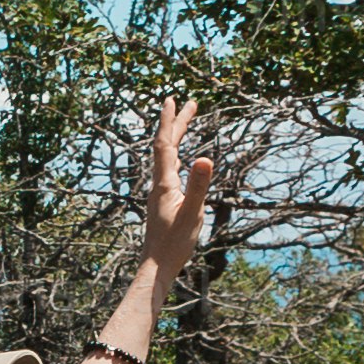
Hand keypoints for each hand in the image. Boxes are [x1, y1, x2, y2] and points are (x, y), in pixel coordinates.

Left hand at [142, 96, 219, 270]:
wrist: (157, 264)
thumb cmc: (174, 243)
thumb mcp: (192, 213)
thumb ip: (199, 186)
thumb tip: (205, 158)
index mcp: (164, 182)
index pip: (164, 144)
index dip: (168, 120)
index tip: (172, 99)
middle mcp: (159, 182)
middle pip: (166, 145)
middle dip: (176, 122)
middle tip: (187, 101)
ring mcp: (160, 190)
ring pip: (167, 155)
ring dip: (175, 135)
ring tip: (185, 120)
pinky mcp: (164, 198)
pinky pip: (169, 167)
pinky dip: (176, 153)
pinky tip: (180, 156)